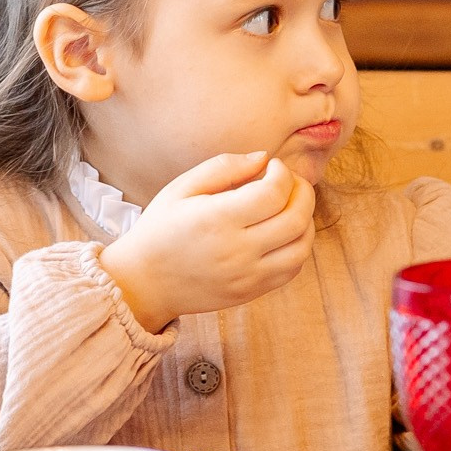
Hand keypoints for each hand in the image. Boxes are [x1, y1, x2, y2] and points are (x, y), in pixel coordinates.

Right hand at [98, 151, 314, 332]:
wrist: (144, 282)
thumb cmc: (160, 229)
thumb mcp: (181, 188)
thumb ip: (223, 167)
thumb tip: (263, 158)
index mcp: (217, 220)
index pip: (273, 193)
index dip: (282, 173)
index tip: (272, 166)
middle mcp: (236, 251)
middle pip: (296, 219)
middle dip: (303, 192)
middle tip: (289, 182)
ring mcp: (246, 276)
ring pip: (301, 247)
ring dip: (305, 220)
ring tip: (290, 206)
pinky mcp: (251, 292)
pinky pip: (292, 269)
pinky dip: (297, 246)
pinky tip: (282, 232)